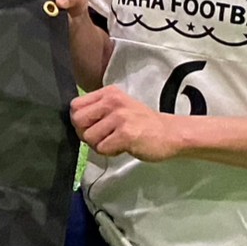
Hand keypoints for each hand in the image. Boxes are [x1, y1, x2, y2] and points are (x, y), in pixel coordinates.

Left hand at [69, 86, 193, 161]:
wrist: (171, 133)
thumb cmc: (142, 123)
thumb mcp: (118, 108)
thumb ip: (97, 111)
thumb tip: (74, 123)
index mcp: (108, 93)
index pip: (75, 106)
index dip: (80, 121)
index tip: (93, 127)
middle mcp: (113, 101)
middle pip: (77, 121)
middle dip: (86, 134)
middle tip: (103, 138)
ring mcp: (120, 117)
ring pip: (88, 137)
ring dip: (100, 145)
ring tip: (117, 141)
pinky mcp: (126, 134)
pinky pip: (102, 148)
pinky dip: (110, 152)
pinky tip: (124, 147)